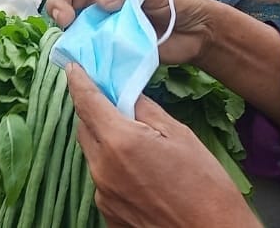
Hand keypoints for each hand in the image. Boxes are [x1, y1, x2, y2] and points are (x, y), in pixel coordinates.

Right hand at [47, 0, 213, 66]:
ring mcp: (99, 14)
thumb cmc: (181, 0)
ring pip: (69, 11)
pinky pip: (83, 36)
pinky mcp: (103, 37)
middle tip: (64, 15)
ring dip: (61, 17)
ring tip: (66, 26)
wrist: (198, 34)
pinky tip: (74, 43)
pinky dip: (75, 39)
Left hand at [67, 65, 258, 227]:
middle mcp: (102, 167)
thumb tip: (126, 94)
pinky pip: (102, 180)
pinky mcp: (107, 213)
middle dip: (95, 114)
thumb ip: (145, 111)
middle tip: (114, 105)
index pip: (86, 101)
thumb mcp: (180, 136)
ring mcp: (102, 193)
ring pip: (93, 155)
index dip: (78, 81)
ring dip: (106, 143)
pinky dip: (113, 170)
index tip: (73, 67)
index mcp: (119, 141)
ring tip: (136, 146)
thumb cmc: (206, 188)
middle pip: (86, 128)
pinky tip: (139, 174)